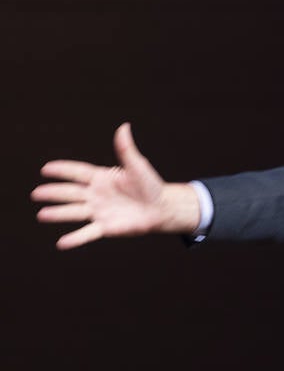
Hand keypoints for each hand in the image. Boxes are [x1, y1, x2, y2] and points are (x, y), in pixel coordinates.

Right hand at [32, 123, 200, 249]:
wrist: (161, 208)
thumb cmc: (150, 185)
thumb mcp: (137, 166)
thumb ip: (126, 149)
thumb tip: (124, 127)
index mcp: (101, 178)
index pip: (78, 172)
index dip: (63, 170)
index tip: (46, 169)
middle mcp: (95, 194)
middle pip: (70, 193)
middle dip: (53, 193)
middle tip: (36, 193)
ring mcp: (99, 211)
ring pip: (74, 212)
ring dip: (58, 214)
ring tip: (42, 215)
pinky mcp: (106, 227)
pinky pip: (88, 233)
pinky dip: (75, 239)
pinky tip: (61, 243)